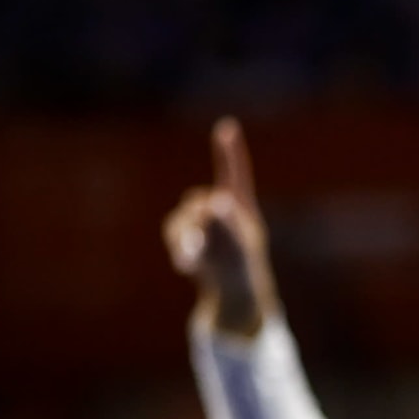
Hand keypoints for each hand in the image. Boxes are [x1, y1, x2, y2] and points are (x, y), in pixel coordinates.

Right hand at [161, 118, 279, 338]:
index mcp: (241, 207)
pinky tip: (185, 265)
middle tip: (204, 224)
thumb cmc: (244, 266)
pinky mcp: (185, 238)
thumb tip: (215, 201)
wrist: (235, 290)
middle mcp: (218, 209)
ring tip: (194, 254)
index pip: (234, 174)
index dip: (230, 152)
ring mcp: (199, 224)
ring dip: (184, 233)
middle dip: (198, 215)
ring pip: (182, 218)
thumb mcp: (243, 247)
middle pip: (199, 201)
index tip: (227, 127)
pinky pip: (174, 233)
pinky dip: (178, 247)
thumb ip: (230, 223)